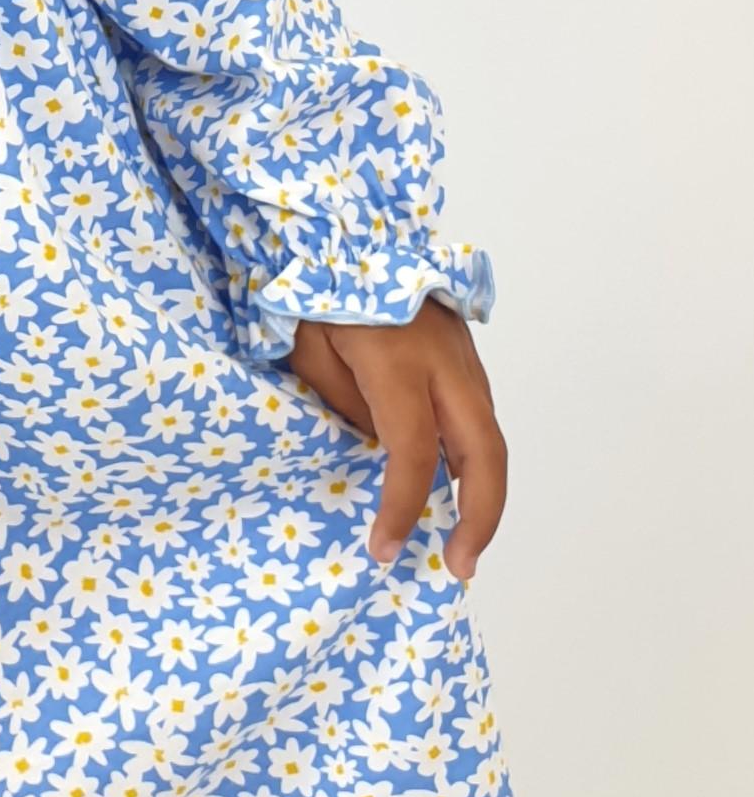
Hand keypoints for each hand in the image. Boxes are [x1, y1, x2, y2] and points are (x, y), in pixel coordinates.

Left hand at [287, 300, 506, 583]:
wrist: (349, 230)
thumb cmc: (318, 288)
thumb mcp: (308, 349)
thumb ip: (344, 407)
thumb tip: (379, 453)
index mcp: (399, 364)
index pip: (412, 455)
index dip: (401, 508)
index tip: (384, 548)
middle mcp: (445, 365)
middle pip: (485, 455)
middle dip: (481, 518)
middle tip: (461, 566)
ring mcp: (462, 359)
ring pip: (489, 438)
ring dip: (482, 492)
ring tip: (460, 540)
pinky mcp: (464, 355)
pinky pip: (478, 417)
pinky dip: (473, 458)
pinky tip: (451, 485)